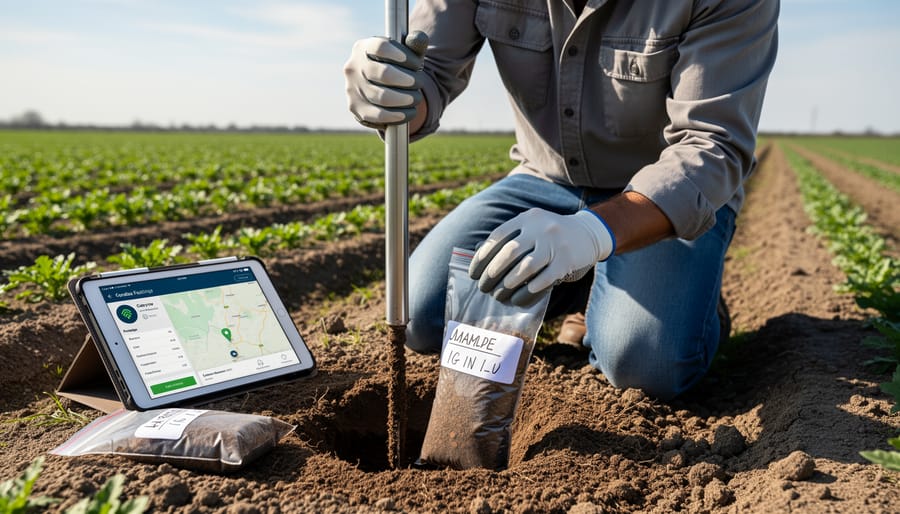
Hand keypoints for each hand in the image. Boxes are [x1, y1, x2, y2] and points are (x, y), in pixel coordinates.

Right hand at [344, 31, 428, 129]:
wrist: (379, 87)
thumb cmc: (395, 67)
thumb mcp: (403, 54)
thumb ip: (413, 46)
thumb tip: (419, 38)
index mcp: (363, 47)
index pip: (381, 47)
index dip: (401, 55)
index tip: (417, 63)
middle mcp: (353, 66)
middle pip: (383, 73)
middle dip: (406, 80)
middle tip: (419, 83)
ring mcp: (351, 88)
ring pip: (381, 96)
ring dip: (404, 99)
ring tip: (416, 98)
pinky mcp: (355, 107)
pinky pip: (377, 115)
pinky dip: (396, 116)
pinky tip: (409, 113)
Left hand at [469, 208, 615, 305]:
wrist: (588, 233)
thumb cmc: (550, 235)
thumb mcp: (531, 227)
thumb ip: (509, 238)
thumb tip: (478, 257)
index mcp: (527, 218)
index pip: (498, 237)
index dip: (482, 257)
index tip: (473, 274)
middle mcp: (540, 228)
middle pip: (510, 253)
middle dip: (492, 273)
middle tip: (484, 288)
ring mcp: (555, 243)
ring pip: (526, 267)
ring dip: (509, 284)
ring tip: (499, 295)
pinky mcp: (568, 260)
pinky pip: (546, 278)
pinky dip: (531, 290)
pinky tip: (520, 298)